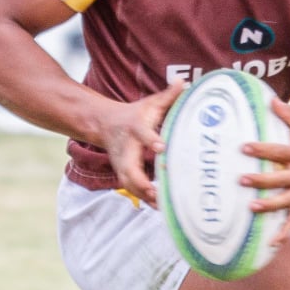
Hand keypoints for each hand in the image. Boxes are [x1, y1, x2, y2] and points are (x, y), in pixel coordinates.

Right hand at [98, 80, 187, 203]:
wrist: (105, 124)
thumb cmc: (135, 113)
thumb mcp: (150, 103)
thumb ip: (168, 95)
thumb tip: (184, 81)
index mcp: (135, 128)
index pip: (143, 134)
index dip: (151, 141)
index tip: (162, 148)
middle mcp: (126, 148)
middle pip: (129, 167)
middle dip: (140, 181)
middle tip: (155, 191)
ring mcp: (122, 163)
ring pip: (128, 182)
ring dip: (143, 195)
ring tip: (161, 206)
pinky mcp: (122, 173)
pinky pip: (131, 188)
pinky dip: (143, 198)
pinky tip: (159, 208)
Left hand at [242, 99, 289, 245]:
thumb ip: (287, 112)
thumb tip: (269, 99)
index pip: (279, 151)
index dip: (262, 149)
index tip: (243, 147)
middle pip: (281, 179)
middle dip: (261, 180)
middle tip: (240, 179)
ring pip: (287, 201)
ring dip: (270, 205)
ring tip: (251, 207)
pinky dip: (285, 232)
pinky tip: (271, 243)